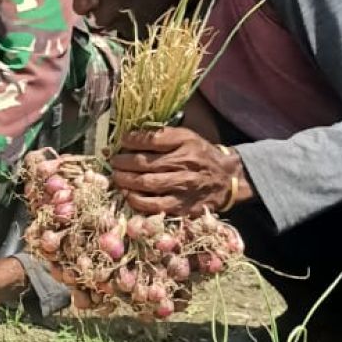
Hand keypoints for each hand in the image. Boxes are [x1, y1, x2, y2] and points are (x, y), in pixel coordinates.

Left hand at [109, 127, 251, 216]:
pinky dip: (138, 201)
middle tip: (114, 162)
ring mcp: (184, 186)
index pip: (153, 139)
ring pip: (148, 184)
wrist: (227, 178)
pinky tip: (129, 195)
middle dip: (124, 162)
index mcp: (185, 142)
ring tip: (117, 177)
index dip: (132, 139)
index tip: (122, 140)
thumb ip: (162, 135)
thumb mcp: (186, 136)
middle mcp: (185, 163)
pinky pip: (155, 206)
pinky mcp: (183, 206)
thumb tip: (130, 137)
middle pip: (146, 163)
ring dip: (126, 181)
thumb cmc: (200, 154)